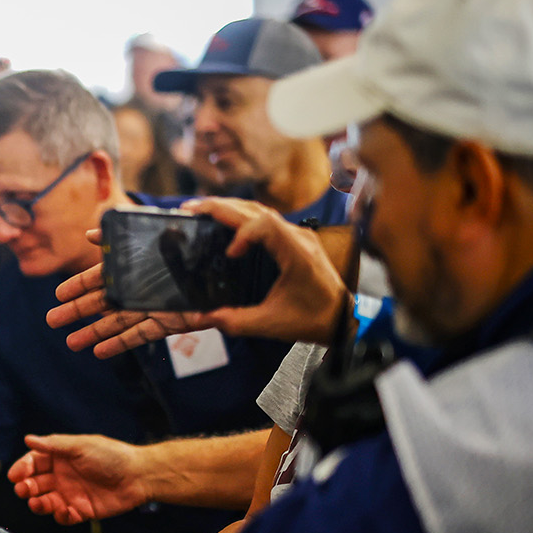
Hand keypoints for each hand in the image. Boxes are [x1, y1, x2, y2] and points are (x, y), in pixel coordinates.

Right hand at [10, 433, 151, 522]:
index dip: (22, 469)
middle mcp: (62, 476)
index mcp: (60, 457)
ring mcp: (71, 494)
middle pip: (36, 483)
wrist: (138, 476)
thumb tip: (28, 439)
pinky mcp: (81, 510)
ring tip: (39, 503)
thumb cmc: (111, 456)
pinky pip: (64, 516)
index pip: (34, 462)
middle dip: (26, 488)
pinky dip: (61, 516)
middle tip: (24, 490)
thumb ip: (54, 445)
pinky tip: (66, 511)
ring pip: (46, 502)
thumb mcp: (81, 446)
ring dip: (39, 504)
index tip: (15, 476)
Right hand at [44, 227, 199, 358]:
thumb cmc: (196, 241)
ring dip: (93, 332)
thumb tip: (90, 234)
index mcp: (135, 265)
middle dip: (76, 311)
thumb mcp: (159, 230)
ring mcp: (152, 306)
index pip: (98, 276)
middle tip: (52, 320)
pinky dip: (121, 344)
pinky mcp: (169, 321)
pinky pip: (141, 335)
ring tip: (71, 343)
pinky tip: (99, 353)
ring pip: (116, 322)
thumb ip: (126, 232)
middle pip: (101, 301)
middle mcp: (139, 286)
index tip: (58, 295)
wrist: (232, 262)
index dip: (78, 285)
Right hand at [181, 197, 348, 344]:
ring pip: (261, 210)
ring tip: (201, 209)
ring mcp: (298, 235)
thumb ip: (237, 321)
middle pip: (257, 210)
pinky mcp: (295, 239)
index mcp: (297, 254)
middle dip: (221, 207)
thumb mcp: (273, 325)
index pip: (265, 224)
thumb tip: (205, 317)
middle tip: (190, 208)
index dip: (241, 232)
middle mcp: (298, 238)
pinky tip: (224, 219)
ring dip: (230, 207)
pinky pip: (266, 218)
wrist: (341, 319)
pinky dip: (241, 215)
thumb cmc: (313, 320)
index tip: (229, 254)